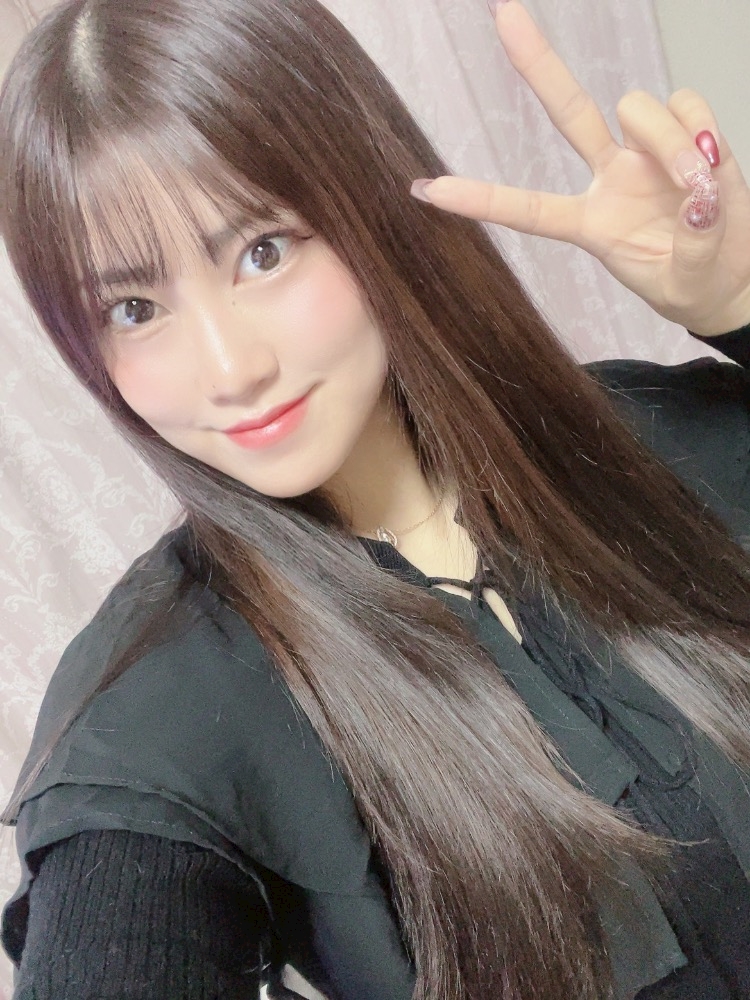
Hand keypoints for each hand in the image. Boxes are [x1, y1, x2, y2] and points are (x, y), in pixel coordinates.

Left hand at [410, 0, 749, 335]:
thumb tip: (701, 193)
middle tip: (501, 11)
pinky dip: (702, 127)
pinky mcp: (686, 134)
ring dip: (670, 138)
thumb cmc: (696, 284)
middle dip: (538, 64)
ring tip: (698, 184)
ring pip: (638, 106)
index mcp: (590, 225)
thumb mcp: (686, 282)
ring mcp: (645, 153)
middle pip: (568, 111)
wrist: (735, 277)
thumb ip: (693, 242)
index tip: (426, 189)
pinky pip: (687, 102)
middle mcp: (611, 178)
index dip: (480, 199)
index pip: (528, 210)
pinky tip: (713, 166)